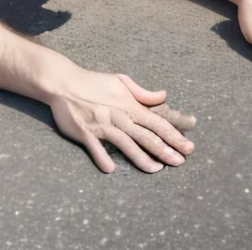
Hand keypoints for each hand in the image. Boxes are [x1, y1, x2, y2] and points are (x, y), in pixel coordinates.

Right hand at [47, 69, 196, 172]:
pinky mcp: (85, 132)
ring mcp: (102, 125)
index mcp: (128, 105)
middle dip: (165, 150)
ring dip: (141, 158)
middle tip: (180, 162)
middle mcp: (118, 117)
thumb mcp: (120, 81)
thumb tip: (163, 96)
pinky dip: (102, 157)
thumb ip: (142, 92)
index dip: (173, 135)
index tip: (188, 147)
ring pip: (126, 144)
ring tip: (156, 169)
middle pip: (146, 136)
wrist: (63, 82)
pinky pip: (95, 148)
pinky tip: (111, 169)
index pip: (156, 122)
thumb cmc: (92, 81)